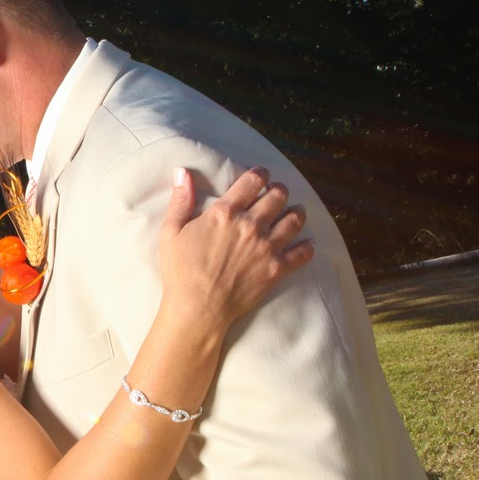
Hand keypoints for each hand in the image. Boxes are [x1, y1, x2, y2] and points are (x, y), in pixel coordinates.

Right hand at [159, 166, 313, 326]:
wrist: (197, 308)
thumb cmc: (180, 271)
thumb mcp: (171, 231)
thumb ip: (180, 200)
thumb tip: (182, 172)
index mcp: (225, 212)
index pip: (252, 181)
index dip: (260, 175)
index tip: (261, 176)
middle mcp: (251, 225)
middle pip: (278, 196)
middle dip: (279, 191)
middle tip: (277, 193)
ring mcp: (267, 247)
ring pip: (295, 220)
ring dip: (296, 212)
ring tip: (294, 212)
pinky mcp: (277, 269)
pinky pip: (303, 253)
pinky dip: (307, 246)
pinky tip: (305, 244)